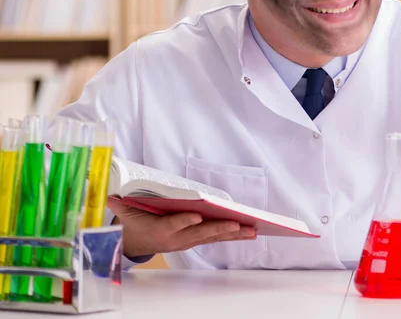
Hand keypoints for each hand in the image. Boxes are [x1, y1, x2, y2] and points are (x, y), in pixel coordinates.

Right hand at [108, 198, 256, 257]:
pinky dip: (234, 235)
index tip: (197, 217)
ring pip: (214, 237)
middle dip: (219, 229)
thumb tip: (108, 196)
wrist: (138, 244)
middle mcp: (178, 238)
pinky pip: (217, 238)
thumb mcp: (126, 215)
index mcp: (161, 229)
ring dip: (233, 233)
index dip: (185, 222)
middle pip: (201, 234)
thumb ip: (119, 206)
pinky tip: (250, 232)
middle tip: (236, 224)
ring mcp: (189, 240)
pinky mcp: (197, 240)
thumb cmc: (136, 224)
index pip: (174, 224)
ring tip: (252, 229)